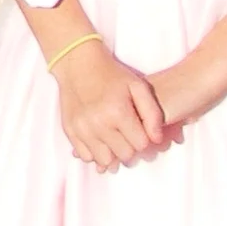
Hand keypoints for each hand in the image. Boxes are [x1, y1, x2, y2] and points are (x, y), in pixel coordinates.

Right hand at [54, 42, 172, 169]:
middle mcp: (98, 124)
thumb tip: (156, 140)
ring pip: (105, 161)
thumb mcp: (139, 86)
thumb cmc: (112, 75)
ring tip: (114, 138)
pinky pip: (86, 156)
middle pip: (125, 155)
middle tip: (128, 133)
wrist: (78, 64)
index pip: (141, 145)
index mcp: (118, 112)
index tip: (140, 129)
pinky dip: (95, 152)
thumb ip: (153, 114)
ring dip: (113, 153)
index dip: (144, 138)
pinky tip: (100, 139)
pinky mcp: (70, 131)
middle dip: (130, 147)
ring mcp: (82, 129)